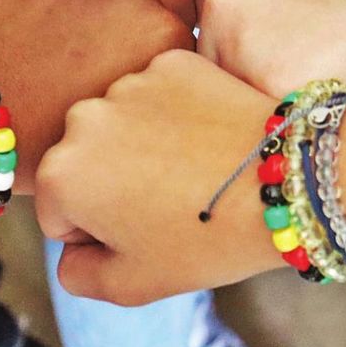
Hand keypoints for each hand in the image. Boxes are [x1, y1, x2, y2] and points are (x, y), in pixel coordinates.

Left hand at [0, 0, 193, 188]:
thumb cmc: (51, 146)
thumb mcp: (127, 129)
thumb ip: (148, 93)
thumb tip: (149, 84)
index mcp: (166, 34)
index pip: (172, 45)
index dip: (147, 71)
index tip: (123, 92)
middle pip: (136, 11)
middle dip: (118, 35)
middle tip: (86, 78)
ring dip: (80, 19)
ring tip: (49, 65)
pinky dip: (39, 11)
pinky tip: (23, 48)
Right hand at [36, 50, 280, 304]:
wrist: (287, 184)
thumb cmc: (208, 238)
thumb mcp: (133, 285)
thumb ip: (78, 274)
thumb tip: (70, 251)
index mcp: (61, 175)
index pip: (58, 212)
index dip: (98, 232)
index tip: (142, 232)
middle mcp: (82, 119)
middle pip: (84, 160)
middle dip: (112, 182)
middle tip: (168, 202)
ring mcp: (127, 83)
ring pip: (120, 123)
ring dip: (142, 143)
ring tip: (191, 171)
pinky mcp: (170, 61)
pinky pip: (158, 92)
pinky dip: (175, 112)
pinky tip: (206, 138)